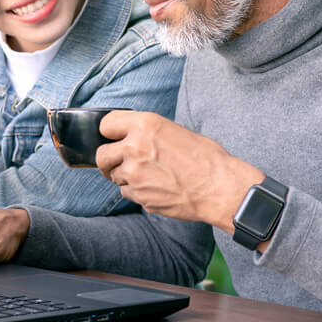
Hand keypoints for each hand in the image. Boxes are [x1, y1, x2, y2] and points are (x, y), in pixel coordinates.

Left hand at [96, 111, 263, 233]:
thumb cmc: (205, 157)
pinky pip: (127, 192)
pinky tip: (155, 186)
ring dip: (124, 175)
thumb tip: (127, 136)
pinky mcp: (140, 197)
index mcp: (144, 125)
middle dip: (108, 159)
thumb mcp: (173, 130)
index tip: (113, 137)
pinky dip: (136, 191)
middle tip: (120, 160)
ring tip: (149, 174)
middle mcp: (134, 148)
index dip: (109, 132)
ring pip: (113, 176)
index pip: (105, 125)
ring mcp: (135, 175)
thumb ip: (145, 132)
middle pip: (101, 155)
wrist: (220, 187)